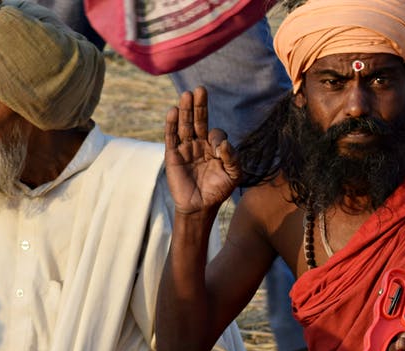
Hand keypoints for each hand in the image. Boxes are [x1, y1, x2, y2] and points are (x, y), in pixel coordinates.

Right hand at [164, 86, 240, 215]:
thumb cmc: (218, 191)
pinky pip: (171, 136)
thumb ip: (233, 158)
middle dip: (200, 106)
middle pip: (199, 120)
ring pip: (184, 125)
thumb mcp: (233, 175)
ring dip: (186, 110)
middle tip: (201, 89)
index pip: (216, 133)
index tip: (219, 149)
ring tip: (187, 95)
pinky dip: (172, 124)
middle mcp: (199, 144)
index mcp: (214, 147)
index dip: (218, 137)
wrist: (200, 207)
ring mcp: (185, 148)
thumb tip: (224, 143)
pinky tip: (174, 111)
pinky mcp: (172, 155)